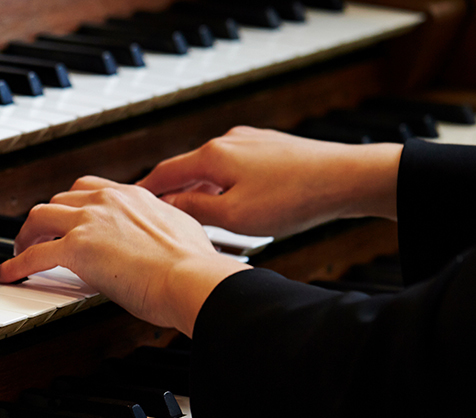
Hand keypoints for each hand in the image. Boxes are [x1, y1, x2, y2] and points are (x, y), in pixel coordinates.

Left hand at [0, 176, 249, 336]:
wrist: (190, 277)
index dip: (72, 205)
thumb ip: (167, 226)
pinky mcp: (76, 248)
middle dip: (46, 218)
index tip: (67, 218)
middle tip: (40, 236)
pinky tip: (6, 274)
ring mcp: (89, 222)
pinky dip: (15, 265)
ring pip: (39, 217)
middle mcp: (107, 201)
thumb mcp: (183, 231)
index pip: (90, 189)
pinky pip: (33, 255)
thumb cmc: (194, 265)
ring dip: (26, 235)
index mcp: (132, 195)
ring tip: (21, 252)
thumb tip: (172, 235)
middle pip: (60, 199)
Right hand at [138, 126, 402, 237]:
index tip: (128, 204)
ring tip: (202, 218)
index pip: (162, 173)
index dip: (143, 192)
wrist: (348, 177)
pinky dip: (226, 185)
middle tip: (161, 217)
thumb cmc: (293, 198)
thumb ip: (194, 209)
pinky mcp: (271, 147)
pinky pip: (236, 167)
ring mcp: (251, 142)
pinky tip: (237, 204)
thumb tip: (165, 207)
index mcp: (211, 156)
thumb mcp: (233, 216)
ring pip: (212, 169)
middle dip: (174, 194)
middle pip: (187, 170)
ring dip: (203, 191)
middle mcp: (227, 142)